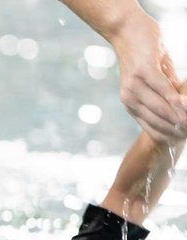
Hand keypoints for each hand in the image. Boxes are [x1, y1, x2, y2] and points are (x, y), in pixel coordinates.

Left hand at [109, 12, 186, 143]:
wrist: (127, 31)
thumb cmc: (144, 55)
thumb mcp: (157, 78)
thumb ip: (168, 91)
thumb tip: (180, 105)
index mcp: (131, 104)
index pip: (153, 128)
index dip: (170, 135)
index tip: (184, 139)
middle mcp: (129, 99)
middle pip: (158, 122)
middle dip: (178, 128)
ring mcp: (134, 87)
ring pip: (161, 109)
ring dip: (179, 117)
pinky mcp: (142, 73)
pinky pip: (162, 91)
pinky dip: (175, 100)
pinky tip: (184, 106)